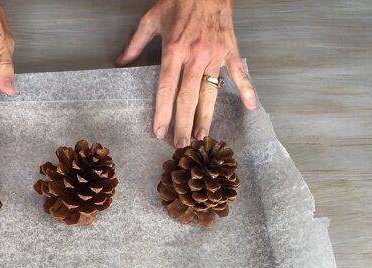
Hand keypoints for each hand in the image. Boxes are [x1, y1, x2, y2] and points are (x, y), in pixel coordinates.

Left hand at [117, 0, 256, 147]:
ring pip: (211, 92)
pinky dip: (247, 89)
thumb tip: (121, 62)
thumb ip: (136, 44)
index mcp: (174, 50)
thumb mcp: (151, 19)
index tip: (159, 132)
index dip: (162, 113)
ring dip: (207, 117)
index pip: (167, 89)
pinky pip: (240, 73)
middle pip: (188, 98)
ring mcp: (215, 54)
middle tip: (182, 145)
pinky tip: (250, 106)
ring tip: (204, 137)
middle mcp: (195, 56)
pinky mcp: (231, 49)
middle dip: (184, 124)